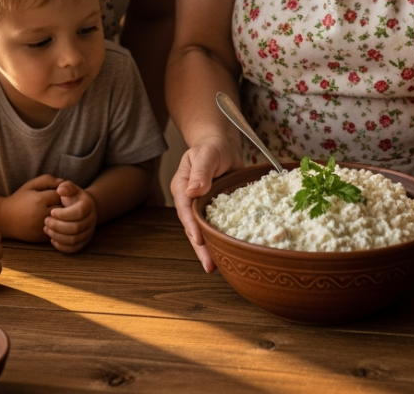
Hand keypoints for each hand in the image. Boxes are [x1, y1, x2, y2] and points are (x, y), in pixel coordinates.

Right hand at [0, 174, 61, 242]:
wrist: (4, 219)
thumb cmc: (19, 199)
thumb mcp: (30, 185)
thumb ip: (48, 180)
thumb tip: (64, 182)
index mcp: (39, 199)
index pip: (62, 195)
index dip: (63, 194)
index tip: (60, 194)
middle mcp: (41, 214)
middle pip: (65, 209)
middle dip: (66, 206)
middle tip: (63, 204)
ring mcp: (41, 227)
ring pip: (63, 222)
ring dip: (64, 217)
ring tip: (60, 213)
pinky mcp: (41, 237)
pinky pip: (58, 232)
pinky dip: (59, 227)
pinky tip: (54, 222)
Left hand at [45, 180, 96, 253]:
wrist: (82, 208)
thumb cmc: (72, 198)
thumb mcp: (70, 189)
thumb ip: (66, 187)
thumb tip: (60, 189)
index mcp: (88, 206)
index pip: (78, 213)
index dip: (63, 214)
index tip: (52, 211)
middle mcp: (91, 220)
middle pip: (76, 228)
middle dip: (58, 226)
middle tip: (46, 221)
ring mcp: (88, 233)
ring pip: (73, 240)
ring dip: (58, 236)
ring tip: (46, 229)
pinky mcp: (83, 242)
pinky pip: (73, 249)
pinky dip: (61, 246)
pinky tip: (52, 239)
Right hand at [172, 135, 241, 272]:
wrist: (221, 146)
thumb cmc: (211, 147)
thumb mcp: (206, 155)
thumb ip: (201, 172)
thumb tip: (193, 190)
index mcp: (182, 187)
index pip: (185, 210)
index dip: (192, 226)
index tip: (199, 241)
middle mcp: (190, 200)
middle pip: (193, 227)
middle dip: (200, 248)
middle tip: (209, 266)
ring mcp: (203, 206)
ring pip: (205, 230)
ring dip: (210, 249)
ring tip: (216, 267)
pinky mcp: (216, 210)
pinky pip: (218, 225)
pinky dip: (222, 238)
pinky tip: (230, 252)